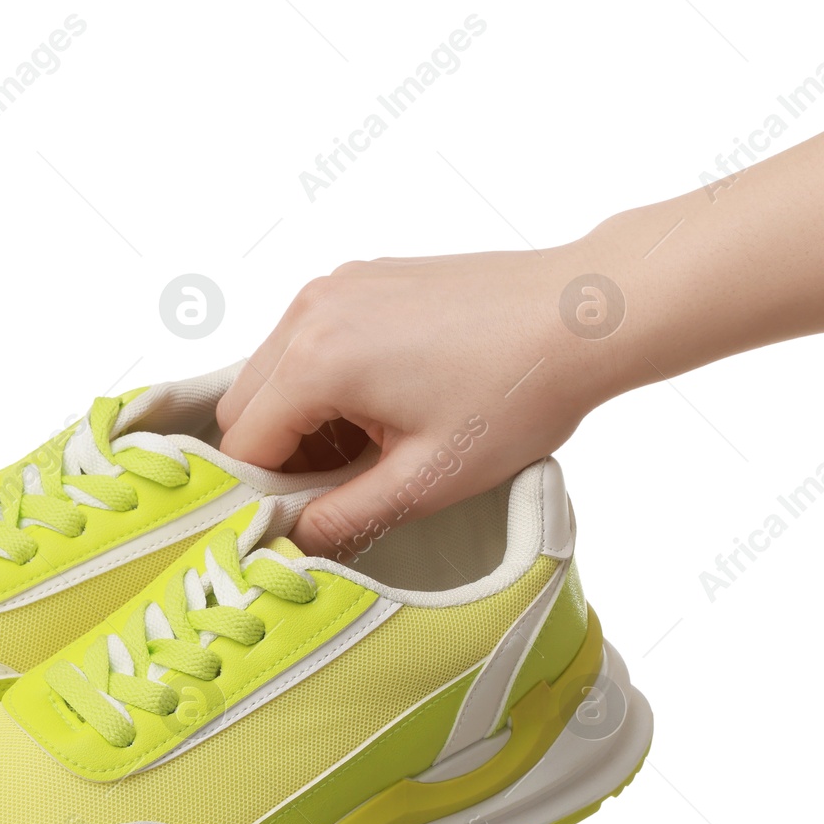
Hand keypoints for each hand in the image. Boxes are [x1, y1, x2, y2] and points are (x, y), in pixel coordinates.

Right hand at [217, 239, 627, 557]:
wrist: (580, 317)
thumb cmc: (516, 394)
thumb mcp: (427, 479)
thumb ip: (345, 519)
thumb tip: (291, 545)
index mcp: (317, 359)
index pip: (243, 444)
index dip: (260, 497)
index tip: (297, 525)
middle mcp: (310, 311)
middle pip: (245, 404)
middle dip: (276, 456)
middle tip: (337, 492)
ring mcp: (336, 286)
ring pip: (274, 371)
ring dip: (300, 418)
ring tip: (370, 449)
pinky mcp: (362, 278)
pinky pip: (309, 339)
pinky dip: (325, 380)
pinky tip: (385, 407)